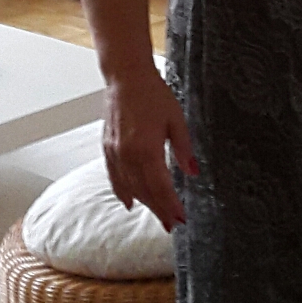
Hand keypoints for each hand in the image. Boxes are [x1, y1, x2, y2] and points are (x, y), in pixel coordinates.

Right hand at [103, 67, 196, 230]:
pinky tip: (129, 202)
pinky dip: (122, 191)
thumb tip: (193, 172)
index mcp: (147, 149)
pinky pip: (114, 177)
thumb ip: (184, 149)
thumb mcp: (176, 120)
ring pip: (130, 187)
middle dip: (159, 209)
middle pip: (145, 191)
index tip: (181, 219)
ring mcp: (115, 152)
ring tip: (157, 214)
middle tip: (171, 224)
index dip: (171, 205)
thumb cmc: (153, 94)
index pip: (160, 187)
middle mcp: (128, 154)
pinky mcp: (107, 148)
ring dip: (144, 203)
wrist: (126, 78)